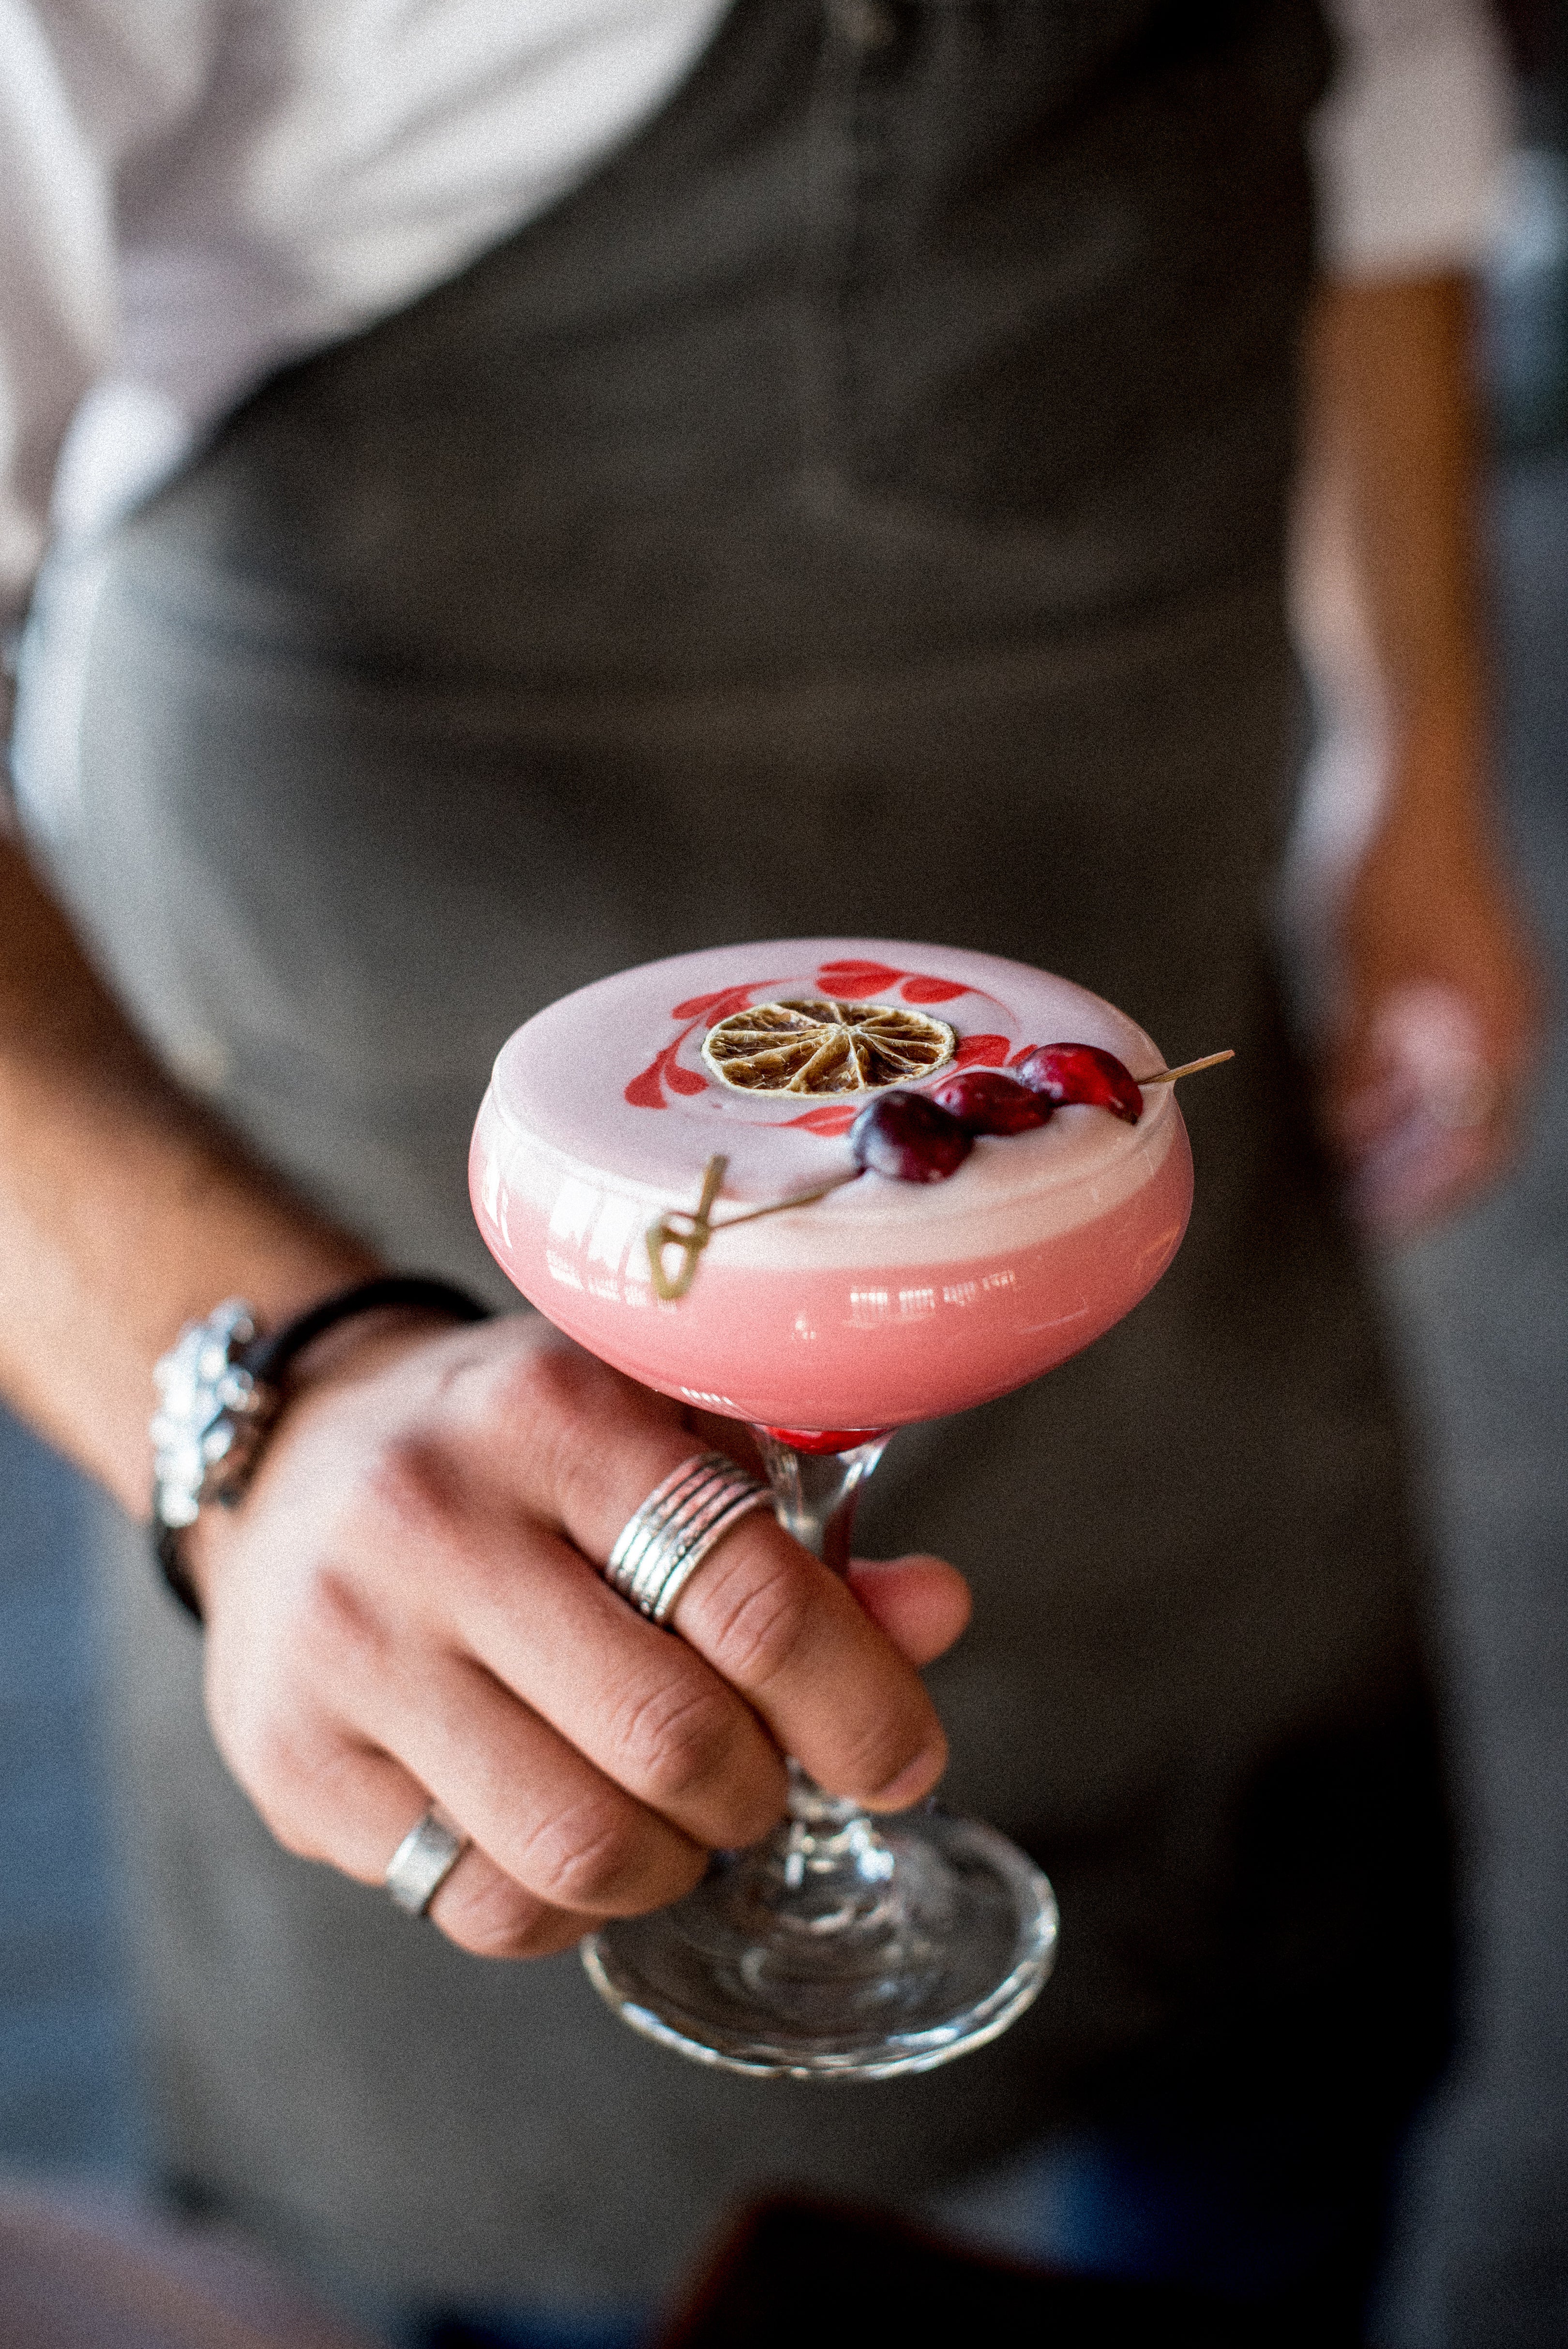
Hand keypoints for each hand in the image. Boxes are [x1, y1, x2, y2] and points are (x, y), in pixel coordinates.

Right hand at [187, 1314, 968, 1959]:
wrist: (297, 1454)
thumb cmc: (520, 1447)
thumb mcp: (659, 1431)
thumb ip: (803, 1531)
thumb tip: (936, 1614)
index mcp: (551, 1412)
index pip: (751, 1595)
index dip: (860, 1705)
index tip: (903, 1757)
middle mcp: (433, 1519)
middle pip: (674, 1739)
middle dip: (763, 1790)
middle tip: (767, 1777)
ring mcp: (348, 1646)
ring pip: (578, 1849)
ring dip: (675, 1864)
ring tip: (679, 1818)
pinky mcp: (292, 1758)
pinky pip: (479, 1905)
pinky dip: (568, 1907)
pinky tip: (575, 1840)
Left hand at [1319, 730, 1543, 1239]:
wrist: (1406, 759)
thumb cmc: (1381, 854)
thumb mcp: (1354, 964)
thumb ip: (1354, 1054)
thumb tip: (1342, 1134)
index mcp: (1494, 1022)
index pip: (1476, 1148)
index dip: (1424, 1196)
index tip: (1367, 1227)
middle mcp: (1504, 1016)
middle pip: (1469, 1130)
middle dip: (1410, 1174)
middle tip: (1343, 1208)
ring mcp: (1486, 992)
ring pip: (1451, 1093)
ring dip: (1401, 1131)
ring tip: (1335, 1164)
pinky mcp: (1460, 967)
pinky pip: (1437, 1051)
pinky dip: (1398, 1083)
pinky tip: (1344, 1098)